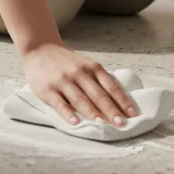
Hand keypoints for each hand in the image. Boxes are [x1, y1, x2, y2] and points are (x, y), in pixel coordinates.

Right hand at [21, 43, 139, 126]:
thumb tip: (118, 104)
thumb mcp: (86, 65)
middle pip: (98, 94)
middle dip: (111, 110)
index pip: (111, 86)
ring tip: (103, 124)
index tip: (133, 114)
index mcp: (92, 67)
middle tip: (122, 124)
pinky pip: (59, 103)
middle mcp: (79, 73)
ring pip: (80, 99)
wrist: (40, 49)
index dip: (122, 100)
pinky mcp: (48, 90)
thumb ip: (98, 81)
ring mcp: (63, 81)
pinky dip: (68, 113)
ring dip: (93, 112)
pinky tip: (75, 122)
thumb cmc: (67, 62)